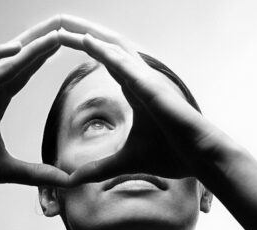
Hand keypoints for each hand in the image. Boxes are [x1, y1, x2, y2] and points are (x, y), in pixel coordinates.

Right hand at [0, 16, 70, 196]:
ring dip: (29, 47)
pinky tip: (18, 49)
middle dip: (40, 46)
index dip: (40, 60)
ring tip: (53, 34)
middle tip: (64, 29)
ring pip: (4, 61)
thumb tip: (67, 181)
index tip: (61, 46)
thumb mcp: (8, 171)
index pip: (22, 75)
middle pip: (17, 62)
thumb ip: (37, 173)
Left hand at [58, 15, 227, 182]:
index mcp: (136, 90)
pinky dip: (104, 51)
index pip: (107, 62)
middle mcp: (141, 79)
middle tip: (56, 24)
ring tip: (61, 23)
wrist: (200, 159)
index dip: (87, 50)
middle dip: (82, 34)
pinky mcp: (152, 88)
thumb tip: (74, 179)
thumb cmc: (172, 155)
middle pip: (108, 48)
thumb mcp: (125, 162)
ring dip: (87, 35)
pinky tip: (84, 40)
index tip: (62, 44)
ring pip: (113, 48)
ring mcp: (147, 81)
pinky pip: (125, 64)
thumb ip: (99, 168)